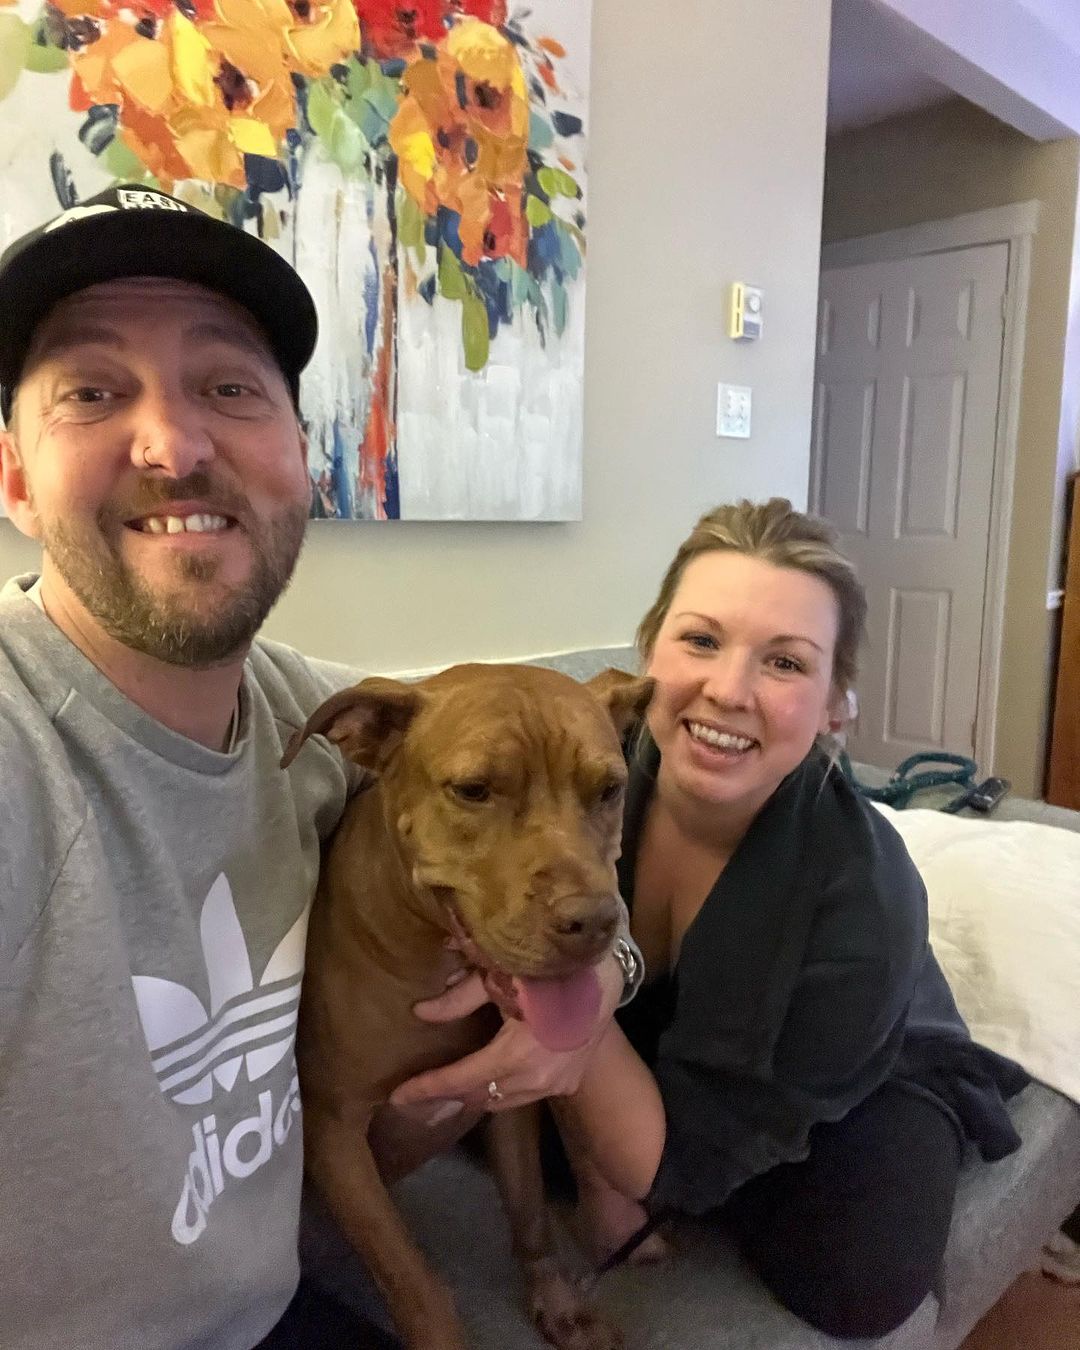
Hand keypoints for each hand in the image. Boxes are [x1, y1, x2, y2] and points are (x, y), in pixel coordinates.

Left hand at [389, 953, 624, 1117]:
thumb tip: (420, 1012)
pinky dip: (501, 1090)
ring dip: (475, 1094)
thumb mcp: (502, 978)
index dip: (426, 1088)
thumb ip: (460, 999)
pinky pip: (523, 1096)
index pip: (461, 1080)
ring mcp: (555, 1086)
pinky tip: (487, 1080)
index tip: (397, 1096)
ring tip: (445, 1090)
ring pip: (502, 1100)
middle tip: (414, 1096)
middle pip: (479, 1096)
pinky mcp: (567, 1084)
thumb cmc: (550, 970)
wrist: (607, 978)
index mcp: (517, 1054)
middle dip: (445, 1096)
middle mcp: (536, 1079)